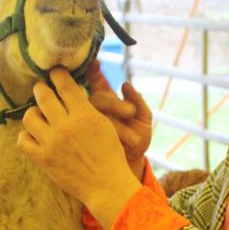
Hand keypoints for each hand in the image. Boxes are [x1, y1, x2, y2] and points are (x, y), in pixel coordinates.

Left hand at [17, 67, 141, 228]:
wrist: (106, 185)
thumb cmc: (110, 154)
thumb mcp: (104, 125)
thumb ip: (86, 108)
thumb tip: (70, 92)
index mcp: (84, 115)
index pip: (64, 85)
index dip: (57, 74)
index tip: (54, 71)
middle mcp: (66, 127)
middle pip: (43, 96)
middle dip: (41, 89)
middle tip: (42, 89)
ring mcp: (52, 144)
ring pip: (29, 117)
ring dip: (33, 113)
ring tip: (38, 114)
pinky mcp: (43, 160)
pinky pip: (23, 141)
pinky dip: (26, 135)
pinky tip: (34, 135)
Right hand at [84, 61, 151, 179]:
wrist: (132, 166)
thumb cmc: (137, 139)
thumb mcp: (143, 119)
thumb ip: (138, 102)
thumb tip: (126, 86)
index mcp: (107, 100)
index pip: (97, 81)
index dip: (93, 71)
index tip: (96, 63)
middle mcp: (94, 110)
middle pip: (96, 100)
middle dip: (114, 104)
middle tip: (131, 112)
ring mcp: (87, 127)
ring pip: (92, 119)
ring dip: (116, 126)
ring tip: (135, 139)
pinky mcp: (84, 143)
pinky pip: (88, 138)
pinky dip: (105, 142)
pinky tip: (122, 146)